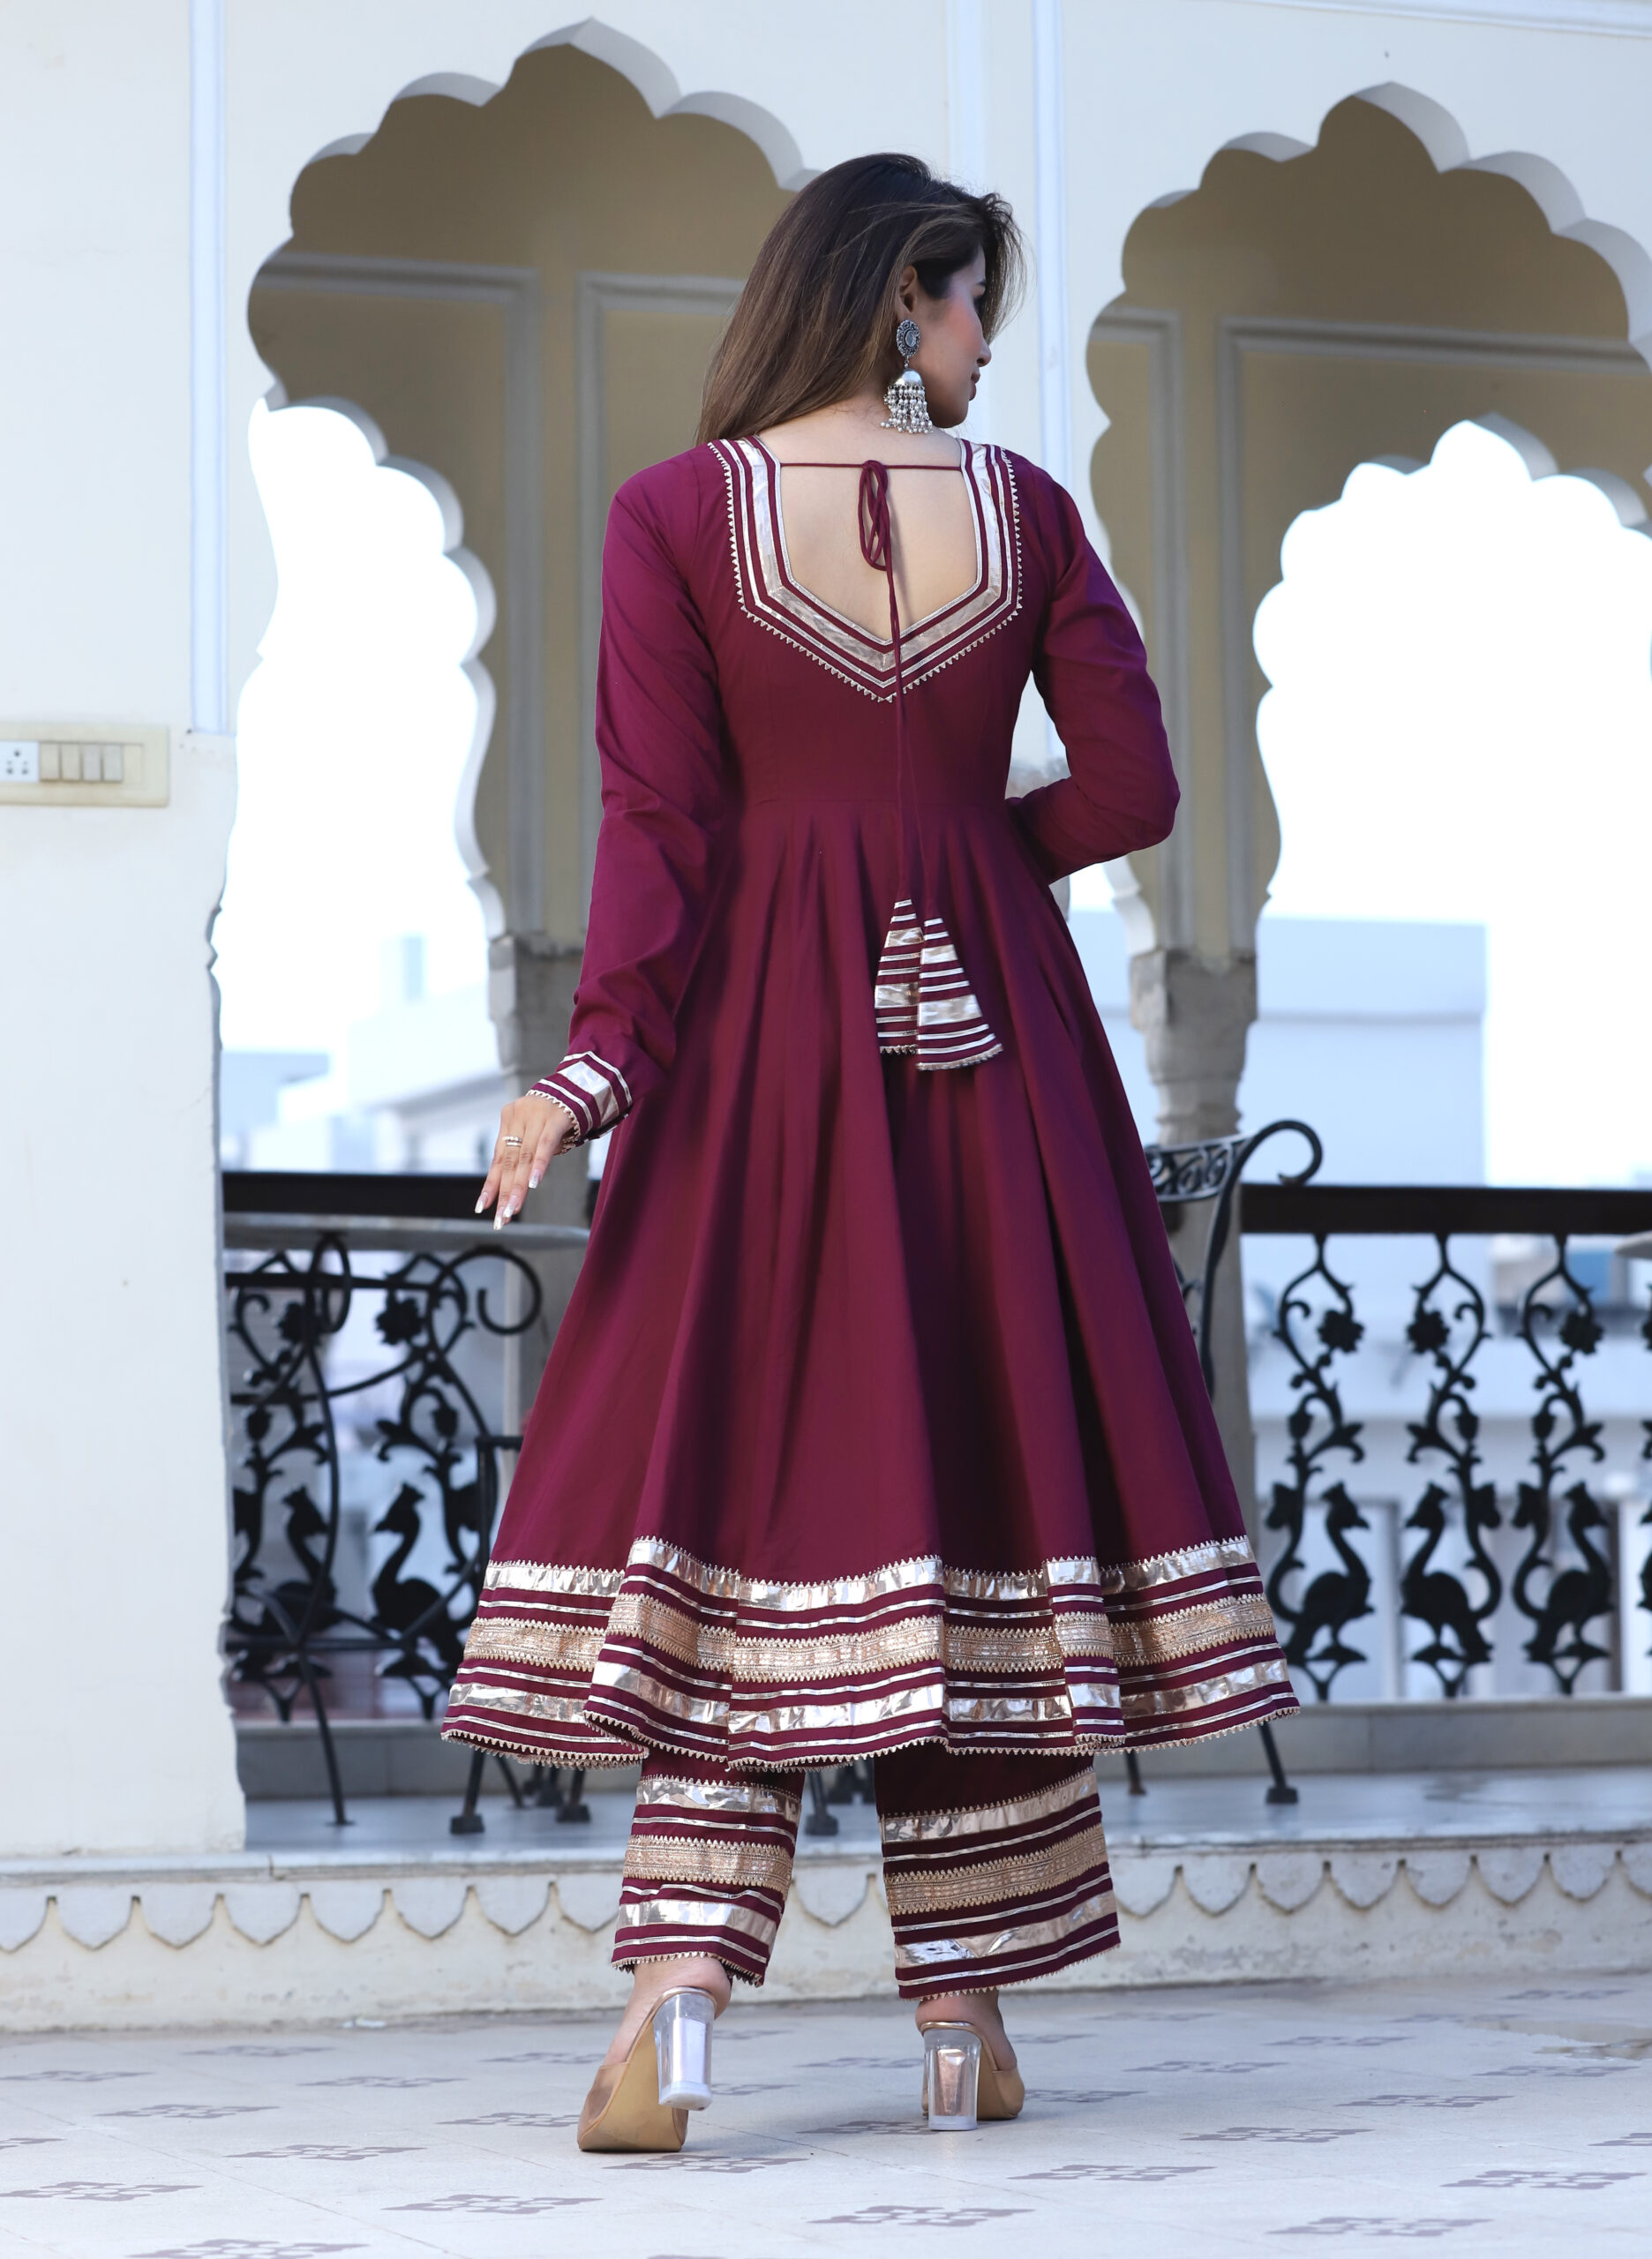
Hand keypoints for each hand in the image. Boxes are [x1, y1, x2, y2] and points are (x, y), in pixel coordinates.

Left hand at [476, 1095, 577, 1227]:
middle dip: (504, 1192)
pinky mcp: (555, 1117)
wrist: (581, 1085)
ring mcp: (535, 1115)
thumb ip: (527, 1151)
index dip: (491, 1184)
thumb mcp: (537, 1130)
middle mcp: (517, 1116)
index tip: (483, 1208)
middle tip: (501, 1218)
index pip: (498, 1159)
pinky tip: (533, 1184)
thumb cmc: (557, 1114)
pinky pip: (545, 1145)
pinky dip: (539, 1165)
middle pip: (509, 1161)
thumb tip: (517, 1185)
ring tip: (513, 1209)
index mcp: (509, 1119)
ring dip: (518, 1187)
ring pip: (524, 1157)